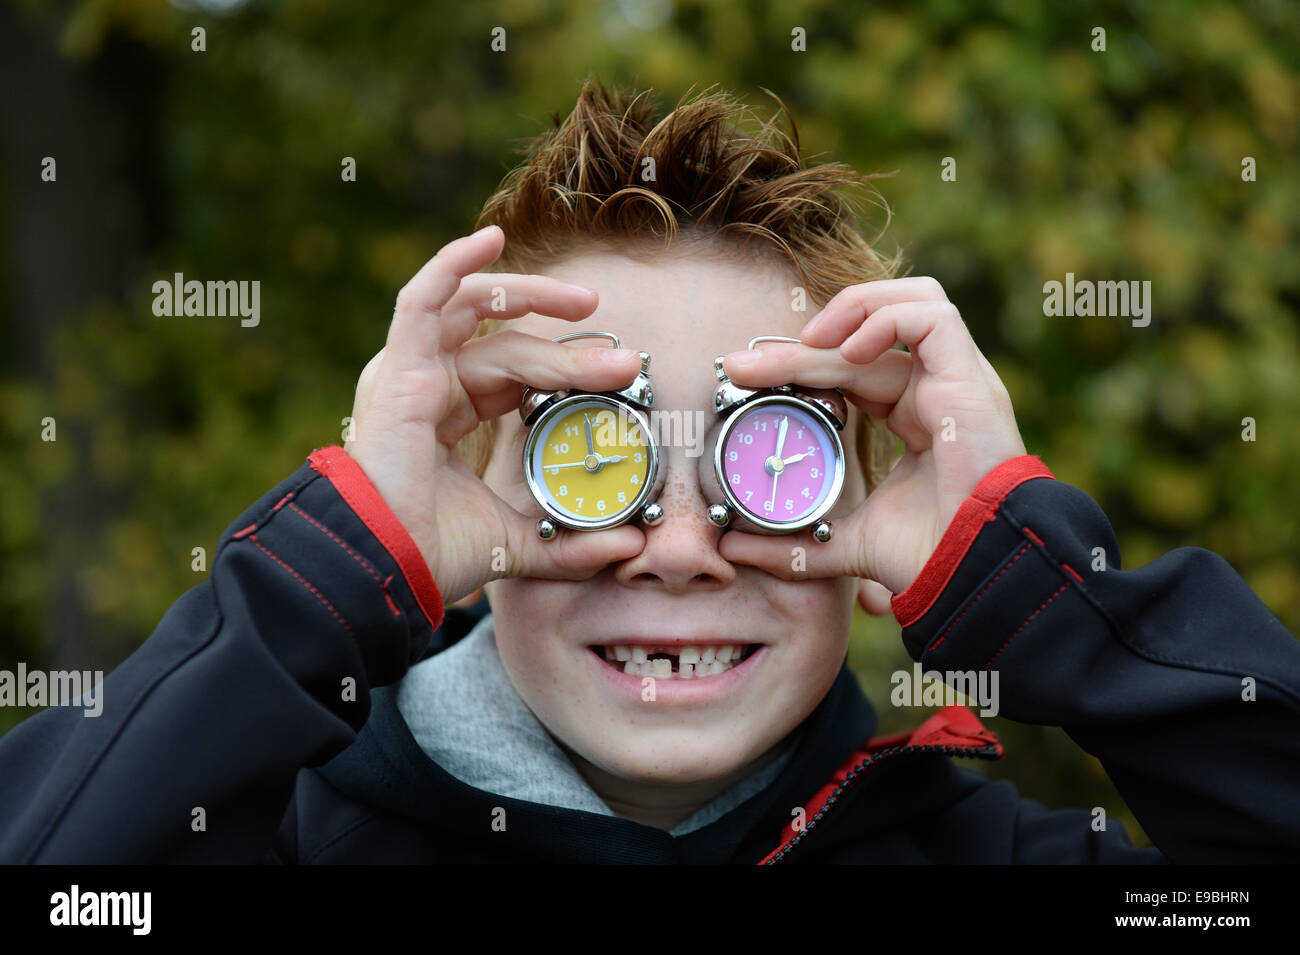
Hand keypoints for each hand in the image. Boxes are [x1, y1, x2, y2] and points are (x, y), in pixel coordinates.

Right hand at [345, 225, 646, 605]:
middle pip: (506, 340)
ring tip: (584, 302)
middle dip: (566, 344)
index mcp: (450, 413)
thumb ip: (571, 542)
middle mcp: (430, 384)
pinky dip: (454, 263)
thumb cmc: (432, 553)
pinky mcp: (398, 369)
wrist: (388, 567)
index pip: (513, 367)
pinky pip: (423, 299)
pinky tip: (490, 239)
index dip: (565, 362)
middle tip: (622, 359)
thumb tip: (628, 542)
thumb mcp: (518, 542)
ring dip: (533, 298)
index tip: (620, 372)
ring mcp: (410, 372)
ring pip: (478, 315)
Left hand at [715, 277, 1025, 609]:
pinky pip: (933, 317)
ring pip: (901, 311)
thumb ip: (794, 545)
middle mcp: (937, 391)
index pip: (854, 369)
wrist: (974, 573)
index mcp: (915, 417)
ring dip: (850, 309)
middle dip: (799, 349)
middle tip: (740, 366)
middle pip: (865, 342)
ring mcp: (957, 381)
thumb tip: (733, 550)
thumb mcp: (845, 543)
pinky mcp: (970, 378)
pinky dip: (885, 318)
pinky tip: (847, 350)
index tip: (744, 377)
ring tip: (802, 342)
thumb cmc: (929, 557)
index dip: (803, 365)